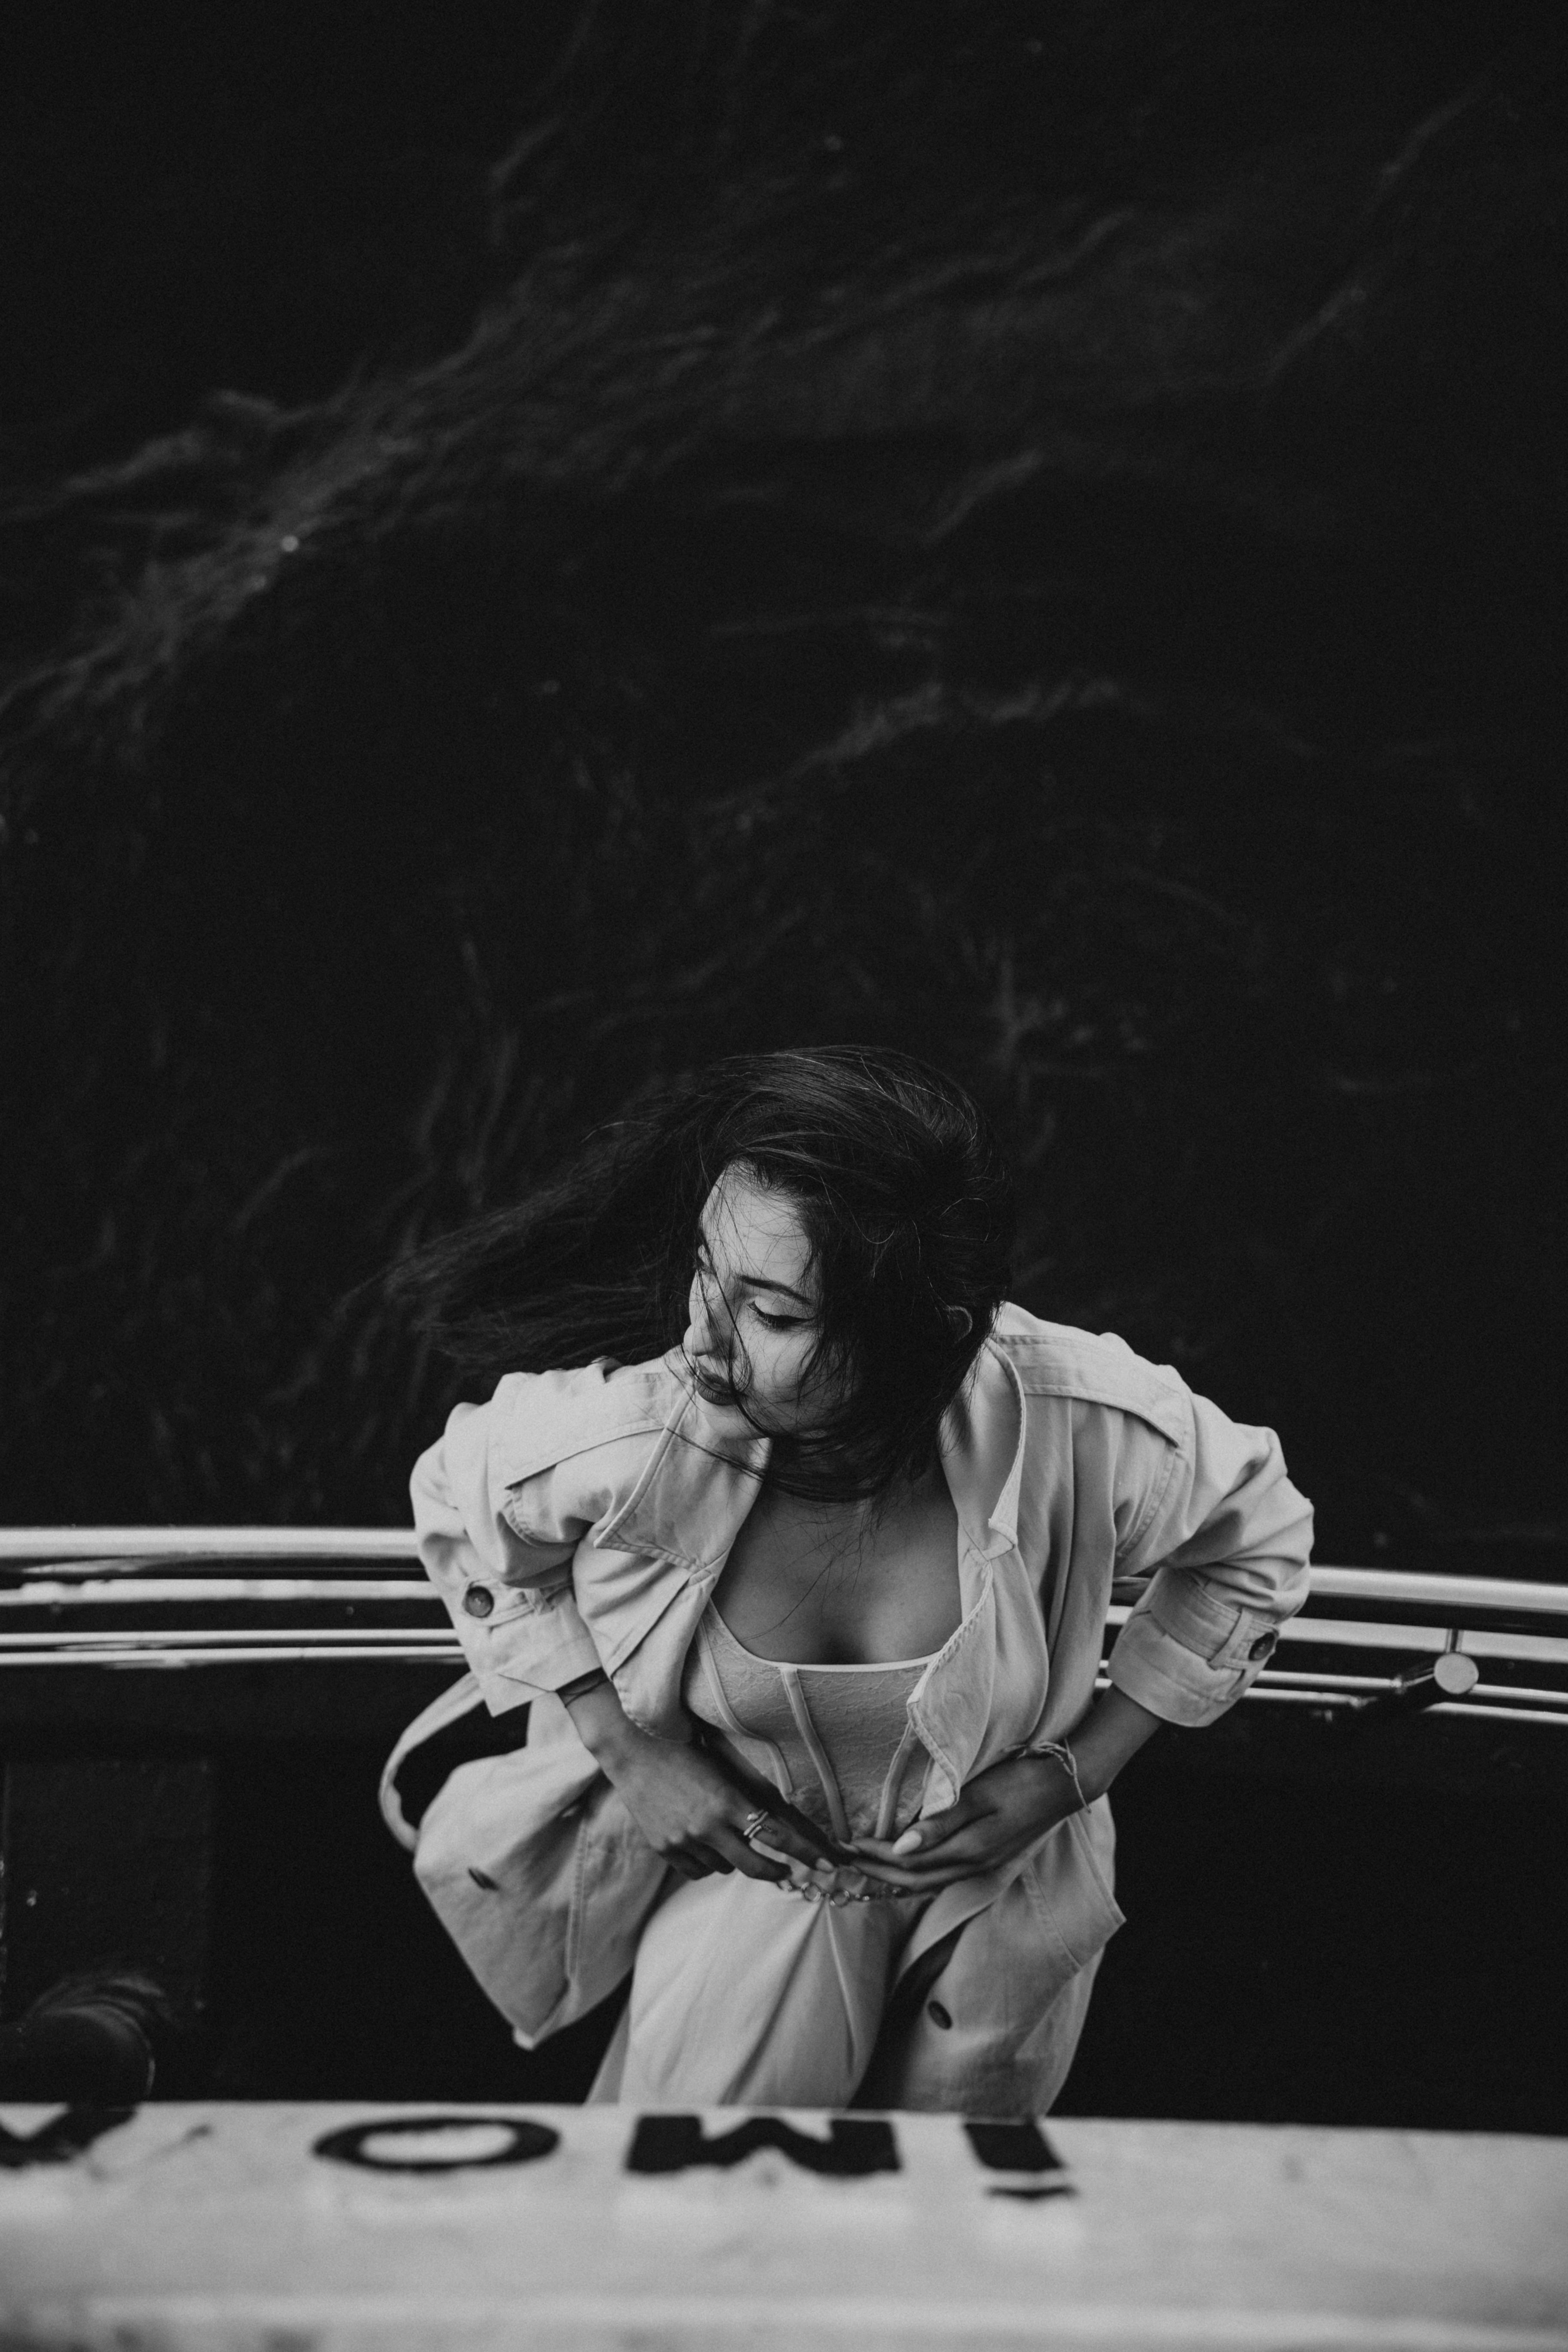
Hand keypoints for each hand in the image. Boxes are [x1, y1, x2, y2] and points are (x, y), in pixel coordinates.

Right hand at [563, 1678, 829, 1884]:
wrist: (633, 1749)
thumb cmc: (685, 1750)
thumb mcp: (722, 1770)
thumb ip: (744, 1800)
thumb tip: (771, 1825)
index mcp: (727, 1801)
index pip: (775, 1835)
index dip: (804, 1853)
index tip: (824, 1865)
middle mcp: (707, 1826)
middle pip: (754, 1865)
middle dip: (774, 1871)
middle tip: (786, 1872)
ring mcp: (683, 1841)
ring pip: (724, 1868)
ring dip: (732, 1858)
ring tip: (723, 1833)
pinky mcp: (665, 1850)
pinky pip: (698, 1871)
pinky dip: (707, 1862)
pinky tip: (701, 1841)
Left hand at [849, 1753, 1081, 1891]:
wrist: (1064, 1784)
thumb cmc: (1020, 1781)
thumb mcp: (979, 1796)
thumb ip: (940, 1823)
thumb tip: (900, 1848)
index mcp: (969, 1851)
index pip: (909, 1863)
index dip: (876, 1855)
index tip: (847, 1844)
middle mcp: (973, 1866)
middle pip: (914, 1880)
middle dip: (878, 1871)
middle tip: (846, 1858)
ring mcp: (982, 1864)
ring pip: (928, 1881)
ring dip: (895, 1875)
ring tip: (868, 1863)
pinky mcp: (987, 1857)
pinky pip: (943, 1874)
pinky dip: (917, 1871)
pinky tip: (907, 1861)